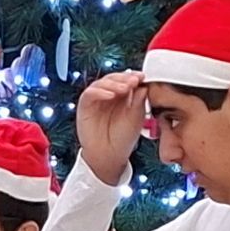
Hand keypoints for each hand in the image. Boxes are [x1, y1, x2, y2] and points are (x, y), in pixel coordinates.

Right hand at [74, 70, 149, 184]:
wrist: (109, 154)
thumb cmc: (123, 137)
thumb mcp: (136, 117)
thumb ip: (139, 100)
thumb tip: (144, 85)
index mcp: (124, 96)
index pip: (127, 79)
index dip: (134, 76)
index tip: (142, 77)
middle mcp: (110, 95)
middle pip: (115, 78)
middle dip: (124, 78)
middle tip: (134, 81)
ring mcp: (97, 99)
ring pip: (102, 82)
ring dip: (114, 83)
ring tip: (124, 88)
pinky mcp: (85, 105)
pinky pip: (90, 93)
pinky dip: (100, 92)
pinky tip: (110, 95)